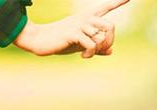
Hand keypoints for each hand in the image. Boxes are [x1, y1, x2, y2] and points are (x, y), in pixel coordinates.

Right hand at [13, 0, 129, 57]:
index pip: (105, 8)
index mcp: (86, 18)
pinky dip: (90, 53)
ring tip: (89, 54)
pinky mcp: (74, 33)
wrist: (39, 40)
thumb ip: (95, 47)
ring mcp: (79, 24)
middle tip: (102, 50)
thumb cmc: (60, 42)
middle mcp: (85, 18)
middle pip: (110, 26)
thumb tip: (111, 51)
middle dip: (110, 40)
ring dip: (98, 50)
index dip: (117, 2)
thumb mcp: (80, 44)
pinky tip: (83, 56)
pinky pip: (91, 44)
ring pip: (101, 37)